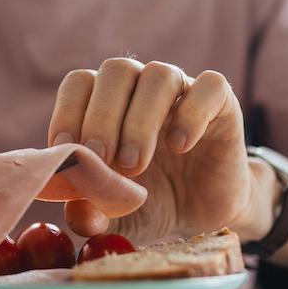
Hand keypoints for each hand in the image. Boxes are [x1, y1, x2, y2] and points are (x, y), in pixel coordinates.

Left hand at [48, 58, 263, 241]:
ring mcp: (182, 90)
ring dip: (140, 119)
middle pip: (117, 71)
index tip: (66, 149)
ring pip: (159, 74)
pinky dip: (191, 113)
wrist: (204, 214)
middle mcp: (142, 86)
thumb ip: (93, 213)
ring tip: (134, 164)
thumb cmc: (150, 204)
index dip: (68, 111)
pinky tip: (180, 146)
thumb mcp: (116, 217)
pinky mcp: (221, 103)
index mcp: (107, 102)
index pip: (80, 83)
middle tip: (104, 161)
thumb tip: (78, 215)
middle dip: (102, 117)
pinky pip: (209, 86)